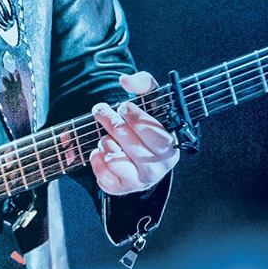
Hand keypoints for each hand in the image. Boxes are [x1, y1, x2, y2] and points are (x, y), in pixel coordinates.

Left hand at [89, 72, 178, 194]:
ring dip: (106, 143)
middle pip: (130, 143)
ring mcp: (140, 180)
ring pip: (116, 159)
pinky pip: (104, 178)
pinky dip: (97, 162)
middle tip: (100, 110)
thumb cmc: (146, 124)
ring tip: (107, 137)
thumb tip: (125, 80)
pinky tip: (99, 152)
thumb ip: (143, 83)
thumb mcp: (151, 101)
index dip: (135, 118)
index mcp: (170, 146)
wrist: (140, 154)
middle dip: (111, 122)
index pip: (153, 132)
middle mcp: (158, 167)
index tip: (123, 107)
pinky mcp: (122, 188)